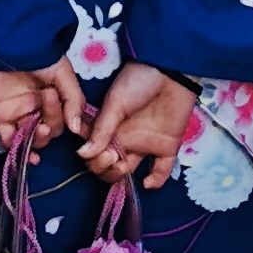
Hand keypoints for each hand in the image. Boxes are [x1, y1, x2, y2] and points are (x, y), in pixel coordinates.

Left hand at [0, 57, 89, 150]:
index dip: (65, 120)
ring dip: (39, 141)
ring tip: (40, 128)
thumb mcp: (63, 73)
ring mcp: (18, 114)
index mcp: (53, 97)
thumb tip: (75, 128)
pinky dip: (19, 150)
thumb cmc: (38, 53)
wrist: (7, 44)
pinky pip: (10, 141)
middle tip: (47, 102)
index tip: (67, 115)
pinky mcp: (0, 117)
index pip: (62, 119)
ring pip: (32, 139)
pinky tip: (30, 155)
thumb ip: (73, 100)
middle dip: (52, 124)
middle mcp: (36, 107)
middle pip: (49, 130)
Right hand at [78, 64, 197, 191]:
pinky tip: (148, 183)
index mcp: (109, 128)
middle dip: (103, 168)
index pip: (93, 153)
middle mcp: (124, 140)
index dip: (92, 159)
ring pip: (127, 172)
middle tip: (112, 156)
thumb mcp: (115, 103)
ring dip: (120, 176)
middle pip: (107, 166)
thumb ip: (101, 130)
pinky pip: (161, 171)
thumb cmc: (138, 81)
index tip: (97, 151)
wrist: (171, 70)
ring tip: (122, 165)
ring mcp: (145, 144)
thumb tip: (82, 155)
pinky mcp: (166, 147)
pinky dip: (155, 181)